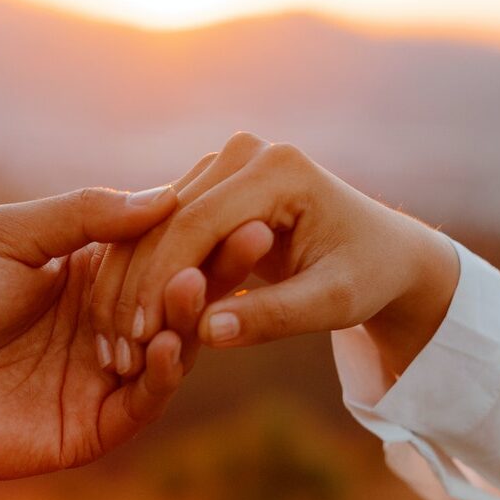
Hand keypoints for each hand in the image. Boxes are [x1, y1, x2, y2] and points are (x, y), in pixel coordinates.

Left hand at [0, 185, 266, 495]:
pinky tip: (168, 344)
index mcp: (89, 275)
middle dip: (217, 268)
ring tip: (199, 284)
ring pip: (171, 347)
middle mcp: (108, 324)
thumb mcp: (6, 238)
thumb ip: (81, 215)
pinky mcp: (93, 427)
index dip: (198, 226)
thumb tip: (165, 196)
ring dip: (191, 318)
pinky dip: (162, 373)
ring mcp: (104, 377)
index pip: (161, 248)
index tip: (237, 196)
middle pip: (178, 296)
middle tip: (254, 236)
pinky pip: (144, 400)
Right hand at [93, 132, 458, 376]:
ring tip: (118, 342)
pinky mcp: (209, 184)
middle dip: (140, 285)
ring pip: (153, 224)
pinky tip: (127, 321)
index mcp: (279, 168)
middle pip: (167, 220)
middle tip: (120, 348)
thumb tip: (207, 333)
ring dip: (130, 282)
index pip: (199, 222)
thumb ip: (273, 316)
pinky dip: (140, 273)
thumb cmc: (367, 277)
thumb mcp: (333, 303)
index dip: (164, 280)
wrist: (382, 252)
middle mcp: (245, 152)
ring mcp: (224, 163)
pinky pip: (159, 229)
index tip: (143, 336)